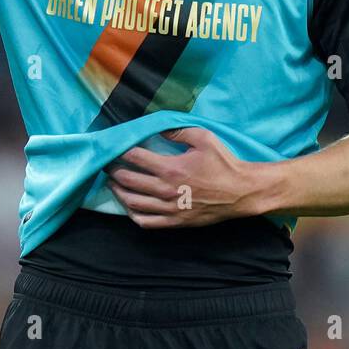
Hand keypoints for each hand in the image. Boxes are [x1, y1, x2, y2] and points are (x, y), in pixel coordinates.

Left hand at [104, 126, 268, 227]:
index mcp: (170, 168)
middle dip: (113, 171)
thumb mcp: (204, 138)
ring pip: (132, 203)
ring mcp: (169, 208)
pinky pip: (146, 222)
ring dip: (118, 192)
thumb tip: (157, 126)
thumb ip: (178, 130)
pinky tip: (130, 206)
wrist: (241, 192)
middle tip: (107, 164)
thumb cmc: (224, 164)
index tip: (113, 146)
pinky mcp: (175, 222)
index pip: (134, 157)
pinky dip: (132, 214)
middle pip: (127, 181)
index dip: (119, 151)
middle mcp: (165, 190)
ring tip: (114, 184)